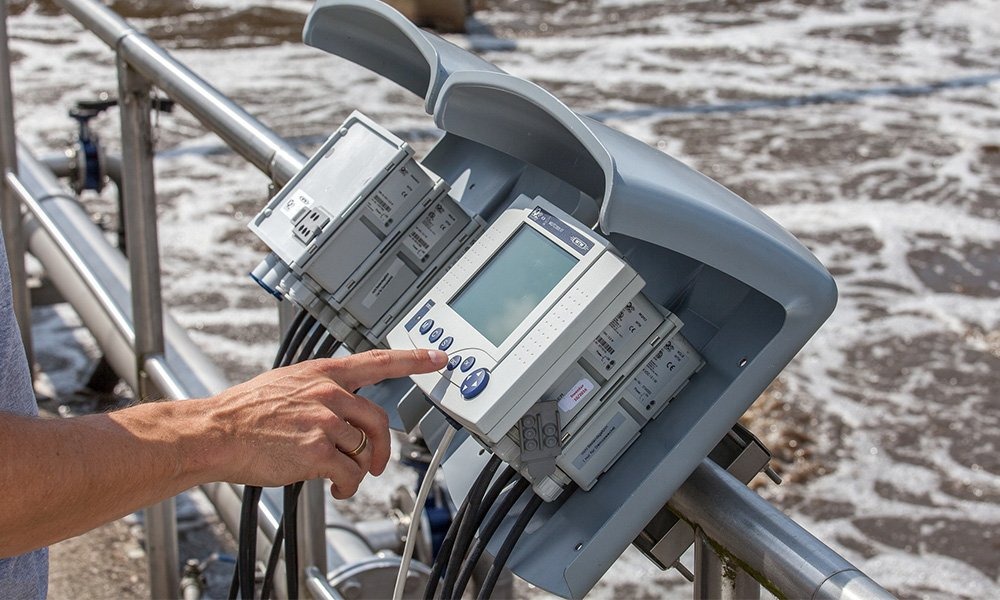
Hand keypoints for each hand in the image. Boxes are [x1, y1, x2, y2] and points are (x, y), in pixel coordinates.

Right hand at [197, 348, 446, 497]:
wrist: (215, 432)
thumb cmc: (245, 412)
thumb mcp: (287, 383)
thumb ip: (319, 390)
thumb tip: (341, 406)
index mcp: (323, 373)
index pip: (378, 361)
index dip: (413, 360)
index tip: (438, 359)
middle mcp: (328, 393)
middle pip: (379, 419)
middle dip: (381, 447)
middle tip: (375, 463)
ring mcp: (324, 421)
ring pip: (362, 450)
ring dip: (355, 470)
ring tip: (336, 478)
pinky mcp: (317, 450)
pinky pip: (349, 474)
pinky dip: (346, 487)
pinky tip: (334, 488)